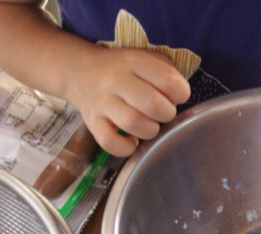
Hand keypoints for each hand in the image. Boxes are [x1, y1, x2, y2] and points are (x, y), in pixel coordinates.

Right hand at [63, 47, 189, 156]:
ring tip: (148, 125)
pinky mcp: (92, 122)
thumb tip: (180, 96)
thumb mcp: (146, 58)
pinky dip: (126, 148)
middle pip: (152, 104)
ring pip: (133, 123)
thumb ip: (167, 72)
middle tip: (162, 113)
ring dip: (150, 130)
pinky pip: (110, 142)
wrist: (79, 71)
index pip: (169, 81)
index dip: (181, 93)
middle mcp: (115, 80)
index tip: (175, 96)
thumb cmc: (123, 70)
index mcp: (134, 62)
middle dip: (166, 114)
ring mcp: (102, 102)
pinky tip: (132, 141)